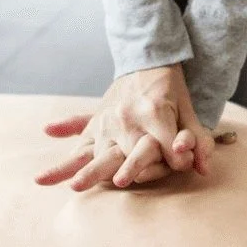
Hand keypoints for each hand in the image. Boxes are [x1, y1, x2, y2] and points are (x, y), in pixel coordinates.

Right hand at [35, 64, 223, 189]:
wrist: (146, 60)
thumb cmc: (172, 90)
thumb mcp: (189, 111)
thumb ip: (198, 141)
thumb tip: (203, 169)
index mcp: (154, 111)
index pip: (165, 144)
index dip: (176, 157)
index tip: (181, 166)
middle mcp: (127, 117)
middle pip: (129, 151)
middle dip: (130, 167)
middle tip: (121, 183)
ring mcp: (107, 121)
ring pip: (99, 152)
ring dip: (88, 169)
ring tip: (74, 186)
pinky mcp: (95, 125)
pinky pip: (78, 144)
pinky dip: (62, 161)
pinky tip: (43, 177)